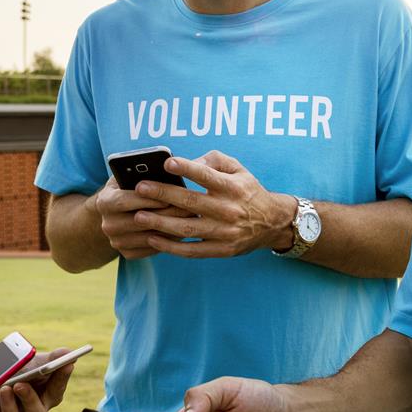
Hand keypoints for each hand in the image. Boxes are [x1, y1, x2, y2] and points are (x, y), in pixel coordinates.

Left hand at [0, 348, 77, 411]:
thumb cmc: (19, 371)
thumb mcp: (33, 361)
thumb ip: (50, 359)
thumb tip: (67, 352)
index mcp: (47, 396)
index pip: (58, 390)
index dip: (62, 378)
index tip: (65, 364)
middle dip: (30, 402)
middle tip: (19, 385)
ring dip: (9, 410)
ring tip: (3, 388)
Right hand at [92, 177, 195, 259]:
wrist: (116, 213)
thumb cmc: (128, 187)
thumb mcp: (129, 176)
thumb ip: (142, 173)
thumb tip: (168, 166)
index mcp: (104, 201)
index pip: (125, 200)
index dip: (149, 197)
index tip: (171, 193)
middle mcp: (107, 224)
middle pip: (139, 221)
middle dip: (166, 214)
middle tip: (190, 207)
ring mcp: (116, 242)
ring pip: (149, 237)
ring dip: (171, 229)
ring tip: (191, 219)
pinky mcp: (126, 254)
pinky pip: (151, 250)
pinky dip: (168, 242)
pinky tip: (182, 231)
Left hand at [134, 151, 294, 258]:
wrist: (272, 222)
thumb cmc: (247, 190)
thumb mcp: (238, 169)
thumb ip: (214, 160)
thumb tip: (187, 163)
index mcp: (233, 187)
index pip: (207, 176)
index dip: (187, 169)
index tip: (166, 163)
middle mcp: (229, 210)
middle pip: (191, 202)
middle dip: (163, 195)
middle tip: (139, 188)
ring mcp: (225, 233)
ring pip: (187, 229)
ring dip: (160, 223)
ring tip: (139, 216)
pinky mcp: (222, 250)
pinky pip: (192, 251)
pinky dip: (171, 247)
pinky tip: (153, 239)